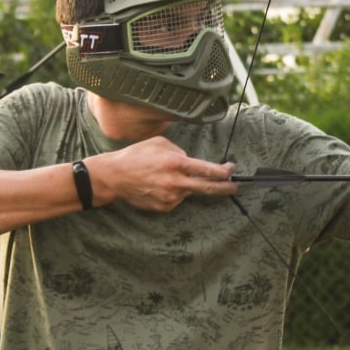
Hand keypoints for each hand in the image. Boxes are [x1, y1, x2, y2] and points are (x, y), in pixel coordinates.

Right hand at [94, 136, 237, 212]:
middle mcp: (175, 182)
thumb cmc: (136, 156)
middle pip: (209, 188)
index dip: (224, 171)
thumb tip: (191, 161)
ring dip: (188, 185)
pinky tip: (160, 185)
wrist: (114, 177)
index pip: (208, 170)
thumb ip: (179, 151)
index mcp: (175, 163)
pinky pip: (177, 198)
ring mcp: (170, 197)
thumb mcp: (160, 143)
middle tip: (234, 186)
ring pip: (190, 191)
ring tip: (167, 177)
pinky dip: (175, 191)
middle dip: (226, 188)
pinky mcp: (164, 207)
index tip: (231, 169)